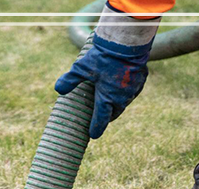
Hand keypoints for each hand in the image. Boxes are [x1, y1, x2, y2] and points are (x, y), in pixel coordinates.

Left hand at [55, 7, 156, 138]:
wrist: (127, 43)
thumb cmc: (103, 57)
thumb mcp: (82, 68)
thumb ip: (70, 80)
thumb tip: (58, 89)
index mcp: (106, 99)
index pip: (101, 120)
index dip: (96, 128)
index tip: (93, 135)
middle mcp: (121, 99)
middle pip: (114, 113)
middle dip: (108, 116)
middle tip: (102, 116)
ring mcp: (133, 91)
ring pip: (124, 103)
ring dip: (117, 104)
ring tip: (111, 101)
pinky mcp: (141, 81)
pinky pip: (133, 92)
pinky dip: (126, 92)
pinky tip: (122, 87)